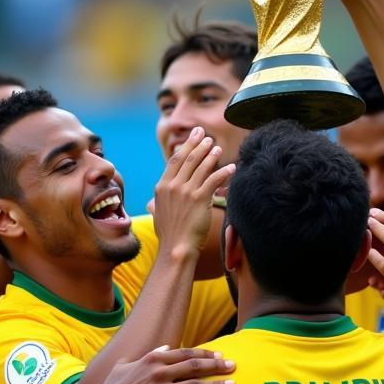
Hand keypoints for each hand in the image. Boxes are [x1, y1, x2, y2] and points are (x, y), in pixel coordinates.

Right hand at [97, 347, 235, 383]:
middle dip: (217, 366)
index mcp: (153, 360)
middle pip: (196, 367)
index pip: (186, 354)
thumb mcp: (125, 365)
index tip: (219, 354)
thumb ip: (147, 356)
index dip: (205, 354)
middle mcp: (161, 374)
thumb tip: (164, 349)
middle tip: (233, 365)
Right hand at [152, 126, 233, 261]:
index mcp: (161, 187)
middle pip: (188, 159)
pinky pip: (214, 180)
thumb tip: (152, 203)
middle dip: (199, 144)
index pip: (175, 160)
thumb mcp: (157, 214)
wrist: (176, 248)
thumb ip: (156, 203)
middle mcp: (172, 186)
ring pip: (201, 167)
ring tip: (218, 148)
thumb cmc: (169, 234)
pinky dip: (224, 172)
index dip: (186, 146)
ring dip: (211, 155)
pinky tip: (231, 167)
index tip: (194, 136)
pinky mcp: (199, 199)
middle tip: (206, 136)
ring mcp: (186, 192)